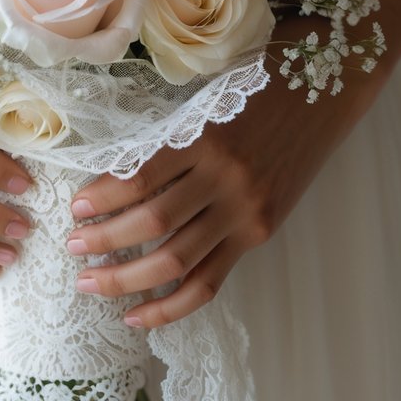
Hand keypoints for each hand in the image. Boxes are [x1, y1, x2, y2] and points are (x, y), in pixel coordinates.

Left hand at [66, 18, 388, 327]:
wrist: (327, 91)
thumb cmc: (258, 85)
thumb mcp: (207, 101)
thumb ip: (168, 140)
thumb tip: (110, 177)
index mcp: (205, 137)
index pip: (140, 178)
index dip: (102, 198)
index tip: (75, 208)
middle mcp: (226, 179)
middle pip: (152, 224)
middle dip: (104, 241)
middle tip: (73, 249)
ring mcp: (245, 211)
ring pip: (176, 260)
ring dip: (126, 279)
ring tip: (90, 282)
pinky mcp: (259, 234)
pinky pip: (210, 281)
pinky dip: (172, 305)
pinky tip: (139, 315)